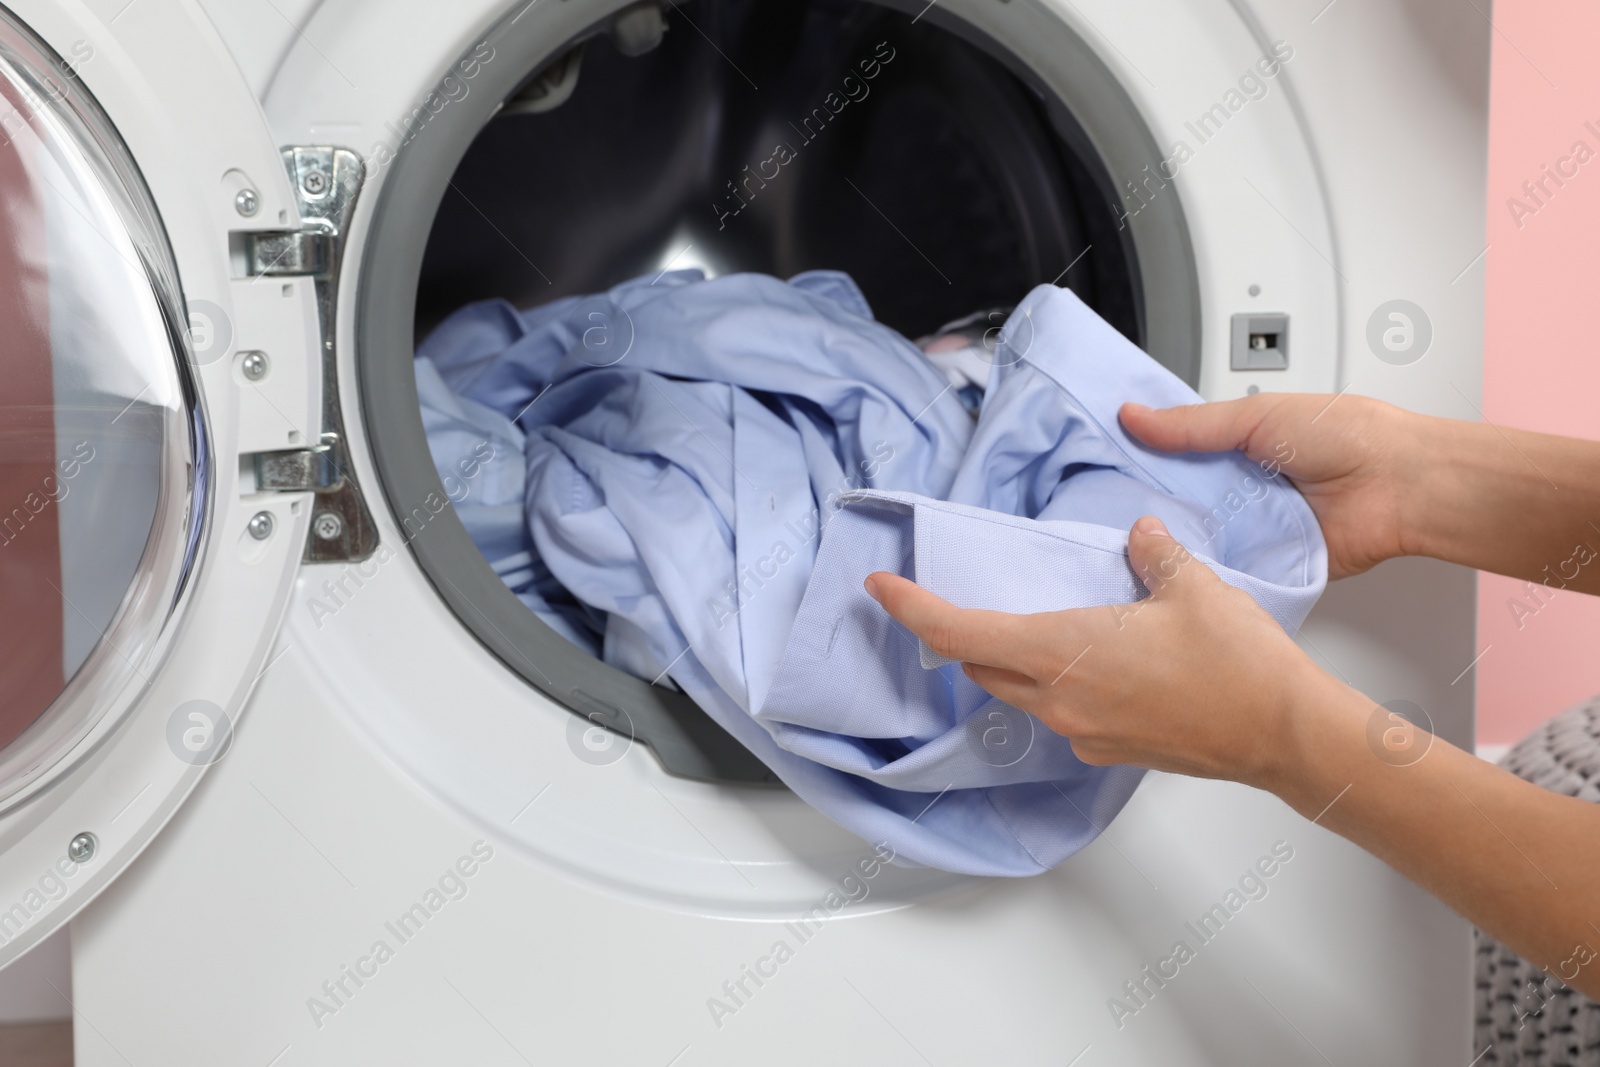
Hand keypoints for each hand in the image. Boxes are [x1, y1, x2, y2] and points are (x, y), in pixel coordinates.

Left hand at [865, 516, 1334, 788]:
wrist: (1283, 734)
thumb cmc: (1239, 666)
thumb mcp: (1192, 587)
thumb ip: (1154, 554)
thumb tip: (1140, 536)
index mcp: (1062, 653)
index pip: (958, 632)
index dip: (911, 609)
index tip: (880, 587)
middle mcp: (1060, 700)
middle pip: (979, 664)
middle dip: (952, 632)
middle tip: (935, 600)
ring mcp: (1082, 731)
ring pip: (1015, 690)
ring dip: (1001, 657)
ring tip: (1010, 623)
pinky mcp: (1109, 747)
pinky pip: (1057, 710)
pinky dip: (1049, 680)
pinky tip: (1081, 658)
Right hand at [1119, 393, 1421, 578]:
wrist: (1401, 487)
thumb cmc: (1348, 437)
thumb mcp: (1258, 416)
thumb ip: (1193, 425)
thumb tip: (1134, 416)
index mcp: (1240, 447)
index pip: (1176, 455)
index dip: (1140, 458)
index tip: (1097, 462)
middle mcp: (1243, 489)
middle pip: (1180, 498)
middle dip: (1148, 502)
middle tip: (1101, 507)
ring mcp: (1254, 528)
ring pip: (1197, 536)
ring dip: (1175, 536)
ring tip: (1127, 539)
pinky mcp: (1268, 564)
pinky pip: (1225, 569)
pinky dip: (1206, 569)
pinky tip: (1174, 567)